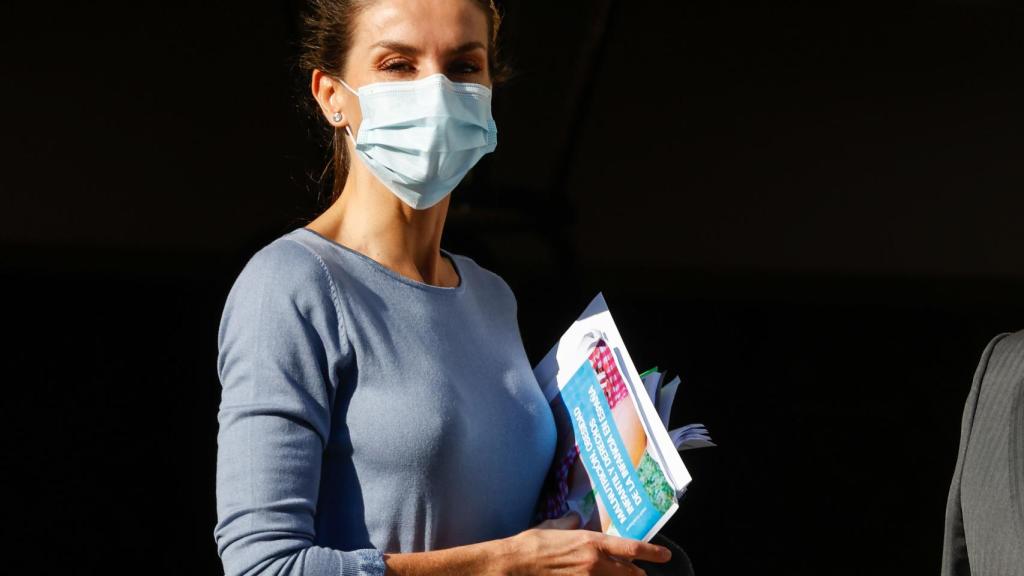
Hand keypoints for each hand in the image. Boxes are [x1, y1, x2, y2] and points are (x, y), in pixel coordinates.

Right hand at [502, 511, 671, 574]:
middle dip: (638, 573)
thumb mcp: (555, 526)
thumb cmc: (534, 543)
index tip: (665, 556)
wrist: (516, 565)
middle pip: (630, 573)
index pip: (632, 548)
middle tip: (641, 571)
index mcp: (592, 543)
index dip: (652, 553)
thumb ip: (570, 523)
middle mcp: (595, 564)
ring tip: (623, 574)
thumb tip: (575, 517)